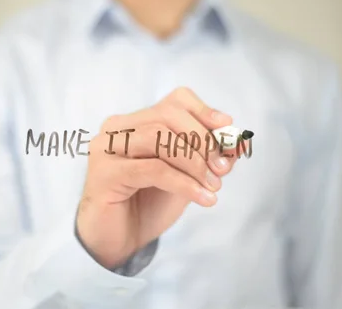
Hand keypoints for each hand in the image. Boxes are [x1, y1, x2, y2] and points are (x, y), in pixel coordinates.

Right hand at [76, 87, 238, 268]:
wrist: (118, 242)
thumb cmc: (148, 205)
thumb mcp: (186, 176)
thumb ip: (208, 157)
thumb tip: (238, 142)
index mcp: (135, 122)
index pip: (173, 101)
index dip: (203, 111)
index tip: (227, 129)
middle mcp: (116, 129)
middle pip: (167, 115)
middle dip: (202, 140)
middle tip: (222, 168)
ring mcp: (106, 148)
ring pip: (158, 137)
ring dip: (194, 161)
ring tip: (213, 186)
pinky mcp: (104, 173)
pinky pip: (152, 169)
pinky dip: (184, 182)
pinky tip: (202, 197)